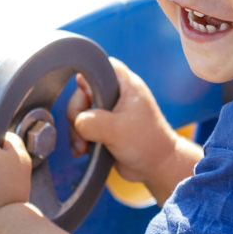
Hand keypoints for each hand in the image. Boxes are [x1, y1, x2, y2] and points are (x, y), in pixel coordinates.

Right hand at [67, 58, 184, 184]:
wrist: (156, 167)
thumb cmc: (146, 143)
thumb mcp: (116, 130)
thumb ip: (91, 121)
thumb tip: (76, 122)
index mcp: (125, 85)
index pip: (100, 65)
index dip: (86, 77)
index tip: (85, 98)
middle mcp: (116, 95)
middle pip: (83, 92)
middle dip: (76, 114)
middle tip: (82, 133)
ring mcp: (109, 112)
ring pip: (80, 112)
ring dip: (76, 131)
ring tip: (82, 147)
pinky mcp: (104, 128)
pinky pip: (82, 128)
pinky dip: (79, 138)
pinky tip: (81, 151)